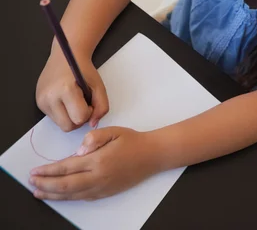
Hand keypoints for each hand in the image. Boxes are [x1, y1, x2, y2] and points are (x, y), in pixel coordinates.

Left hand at [29, 127, 158, 200]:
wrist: (153, 155)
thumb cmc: (133, 140)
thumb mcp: (113, 131)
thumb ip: (94, 138)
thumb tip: (78, 151)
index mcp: (98, 160)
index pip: (66, 167)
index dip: (48, 171)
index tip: (35, 171)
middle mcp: (99, 176)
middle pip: (65, 185)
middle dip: (46, 185)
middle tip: (32, 183)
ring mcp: (103, 187)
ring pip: (73, 195)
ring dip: (54, 195)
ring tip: (40, 193)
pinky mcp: (108, 192)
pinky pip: (84, 198)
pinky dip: (69, 198)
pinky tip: (62, 196)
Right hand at [36, 49, 108, 130]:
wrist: (65, 56)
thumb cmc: (83, 69)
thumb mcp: (98, 86)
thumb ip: (101, 106)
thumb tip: (94, 124)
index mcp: (65, 90)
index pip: (79, 118)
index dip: (89, 113)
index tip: (89, 102)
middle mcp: (49, 97)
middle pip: (67, 126)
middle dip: (79, 119)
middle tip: (83, 104)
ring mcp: (41, 101)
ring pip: (60, 124)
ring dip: (71, 118)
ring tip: (74, 102)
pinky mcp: (38, 103)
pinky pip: (54, 118)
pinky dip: (63, 113)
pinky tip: (66, 101)